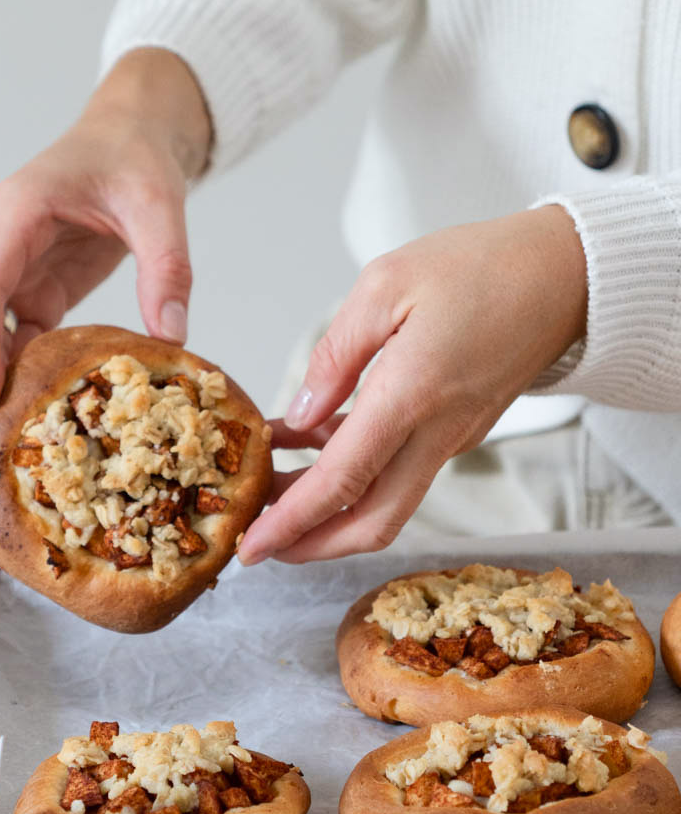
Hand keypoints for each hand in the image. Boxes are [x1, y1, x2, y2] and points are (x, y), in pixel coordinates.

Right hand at [0, 48, 211, 440]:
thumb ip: (168, 266)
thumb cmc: (134, 156)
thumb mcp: (160, 202)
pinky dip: (7, 373)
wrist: (131, 136)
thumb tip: (173, 336)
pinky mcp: (31, 288)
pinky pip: (6, 336)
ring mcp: (8, 267)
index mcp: (17, 211)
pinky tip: (24, 412)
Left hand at [238, 207, 587, 563]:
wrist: (564, 274)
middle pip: (372, 523)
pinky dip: (354, 472)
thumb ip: (335, 355)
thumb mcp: (386, 284)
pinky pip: (401, 469)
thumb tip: (300, 415)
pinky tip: (309, 440)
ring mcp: (454, 437)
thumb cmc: (478, 266)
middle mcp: (439, 432)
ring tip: (268, 481)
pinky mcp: (460, 430)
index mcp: (413, 395)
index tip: (250, 547)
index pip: (343, 483)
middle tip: (257, 540)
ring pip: (386, 501)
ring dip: (327, 506)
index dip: (291, 523)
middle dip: (310, 544)